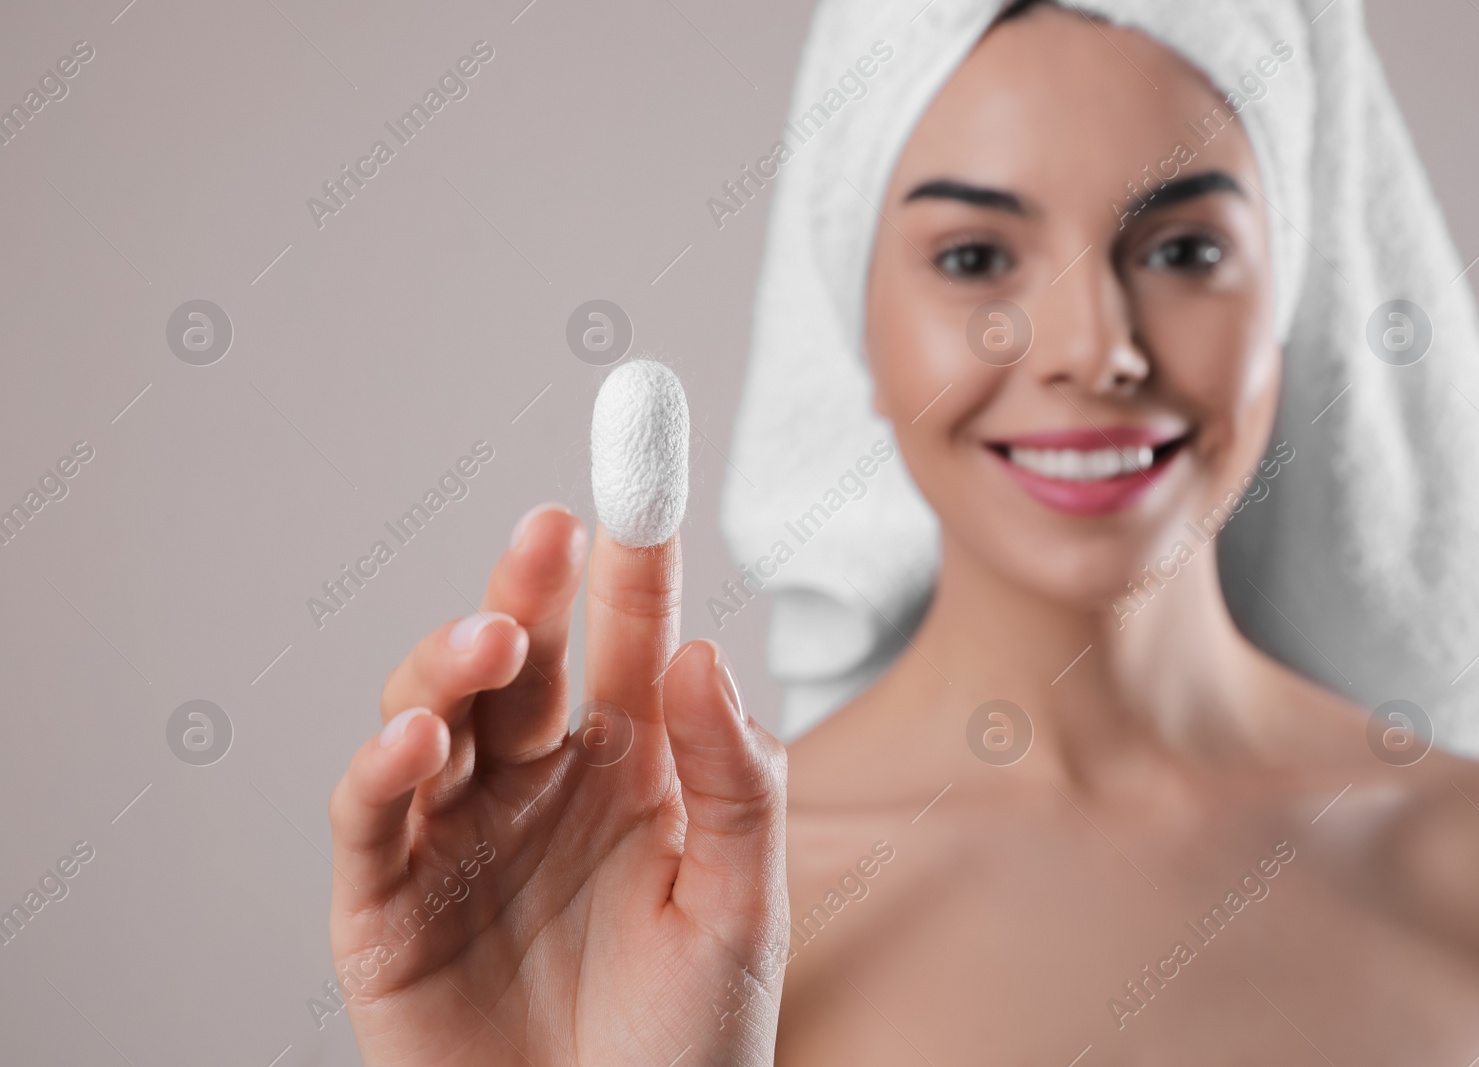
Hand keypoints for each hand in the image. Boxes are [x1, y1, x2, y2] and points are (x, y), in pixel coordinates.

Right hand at [328, 504, 788, 1065]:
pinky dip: (380, 771)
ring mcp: (459, 838)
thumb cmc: (686, 1048)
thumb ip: (733, 780)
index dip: (633, 558)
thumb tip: (704, 653)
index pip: (632, 641)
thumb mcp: (741, 909)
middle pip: (523, 659)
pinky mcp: (387, 905)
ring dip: (452, 666)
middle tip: (552, 532)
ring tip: (492, 643)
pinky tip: (417, 737)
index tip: (639, 470)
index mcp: (632, 771)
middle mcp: (540, 786)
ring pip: (434, 714)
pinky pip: (371, 820)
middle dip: (531, 590)